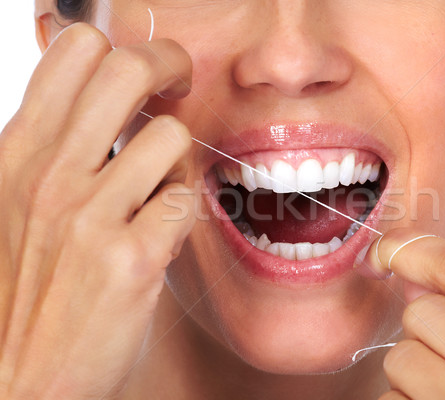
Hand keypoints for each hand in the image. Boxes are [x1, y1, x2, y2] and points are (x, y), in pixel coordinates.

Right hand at [0, 23, 194, 398]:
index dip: (125, 46)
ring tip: (159, 189)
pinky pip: (186, 200)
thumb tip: (82, 66)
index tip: (147, 74)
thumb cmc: (29, 285)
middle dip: (170, 65)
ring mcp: (89, 217)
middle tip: (179, 88)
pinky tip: (162, 234)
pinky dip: (182, 213)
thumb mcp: (17, 199)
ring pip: (171, 136)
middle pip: (130, 68)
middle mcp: (48, 175)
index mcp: (17, 153)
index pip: (75, 49)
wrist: (23, 380)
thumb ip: (51, 139)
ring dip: (176, 160)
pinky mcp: (132, 258)